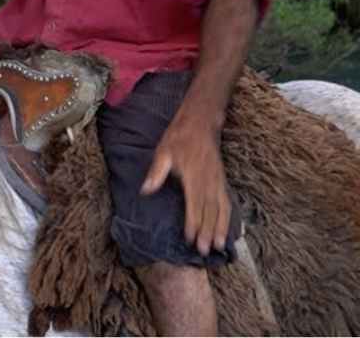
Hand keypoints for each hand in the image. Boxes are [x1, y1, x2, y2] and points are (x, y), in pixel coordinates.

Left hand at [140, 112, 230, 255]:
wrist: (201, 123)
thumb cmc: (179, 138)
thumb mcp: (163, 152)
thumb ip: (156, 172)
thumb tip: (145, 190)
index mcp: (193, 176)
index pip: (194, 204)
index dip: (193, 223)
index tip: (190, 239)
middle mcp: (208, 181)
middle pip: (209, 211)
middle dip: (207, 232)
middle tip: (205, 251)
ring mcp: (218, 182)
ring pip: (221, 209)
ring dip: (220, 228)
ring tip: (219, 246)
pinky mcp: (222, 181)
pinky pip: (228, 202)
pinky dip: (229, 218)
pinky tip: (229, 230)